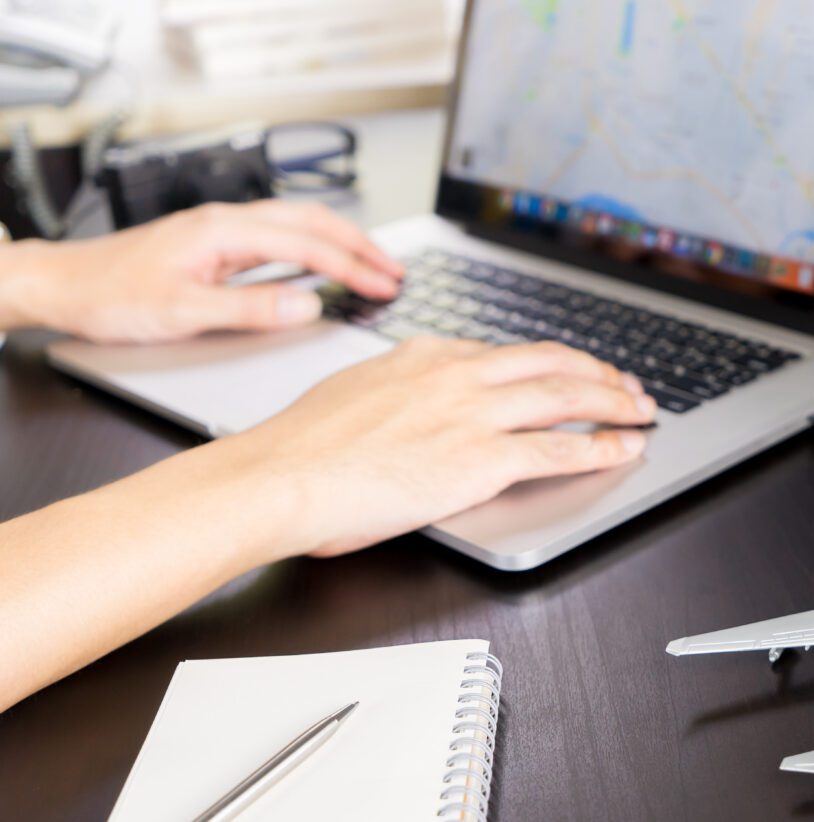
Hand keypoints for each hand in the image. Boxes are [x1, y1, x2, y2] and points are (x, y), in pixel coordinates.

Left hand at [18, 200, 401, 342]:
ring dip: (341, 242)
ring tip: (374, 264)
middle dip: (360, 244)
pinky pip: (280, 238)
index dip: (352, 266)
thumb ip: (250, 309)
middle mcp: (227, 222)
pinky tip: (324, 265)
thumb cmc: (110, 295)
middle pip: (312, 222)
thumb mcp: (184, 311)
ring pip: (299, 225)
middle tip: (396, 270)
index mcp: (224, 230)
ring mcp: (222, 231)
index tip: (384, 284)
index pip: (307, 245)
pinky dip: (314, 249)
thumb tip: (308, 308)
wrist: (65, 285)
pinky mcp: (217, 245)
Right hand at [218, 338, 657, 559]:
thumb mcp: (354, 392)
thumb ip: (395, 391)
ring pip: (566, 399)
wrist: (283, 474)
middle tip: (626, 382)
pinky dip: (600, 448)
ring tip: (641, 410)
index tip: (570, 368)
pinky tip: (624, 449)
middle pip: (549, 363)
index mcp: (425, 356)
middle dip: (597, 372)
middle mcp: (457, 375)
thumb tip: (407, 404)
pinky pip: (558, 451)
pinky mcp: (481, 459)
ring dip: (613, 403)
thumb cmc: (302, 446)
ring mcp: (473, 414)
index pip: (506, 352)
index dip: (551, 361)